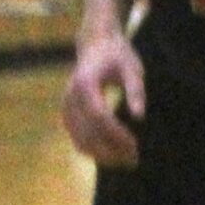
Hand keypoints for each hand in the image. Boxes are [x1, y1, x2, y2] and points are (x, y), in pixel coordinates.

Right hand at [62, 30, 144, 166]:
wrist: (95, 44)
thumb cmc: (117, 55)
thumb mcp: (132, 67)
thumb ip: (136, 90)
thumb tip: (139, 117)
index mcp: (85, 84)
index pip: (99, 117)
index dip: (116, 134)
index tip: (135, 145)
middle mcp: (70, 99)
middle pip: (88, 134)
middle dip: (111, 150)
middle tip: (134, 159)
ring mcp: (65, 108)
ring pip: (80, 142)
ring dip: (103, 155)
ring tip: (127, 160)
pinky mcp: (67, 115)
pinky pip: (78, 139)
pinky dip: (95, 150)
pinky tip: (115, 153)